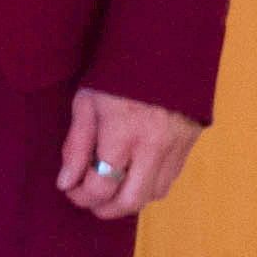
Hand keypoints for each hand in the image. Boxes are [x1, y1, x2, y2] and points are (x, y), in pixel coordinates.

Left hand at [55, 88, 201, 223]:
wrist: (165, 48)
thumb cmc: (117, 74)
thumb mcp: (86, 102)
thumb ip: (76, 145)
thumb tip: (66, 182)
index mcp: (122, 133)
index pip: (101, 185)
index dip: (81, 196)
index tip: (70, 189)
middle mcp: (153, 146)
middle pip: (131, 201)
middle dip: (105, 208)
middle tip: (89, 200)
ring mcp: (176, 147)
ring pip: (153, 194)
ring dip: (128, 200)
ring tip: (109, 189)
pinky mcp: (190, 144)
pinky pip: (170, 179)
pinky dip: (148, 186)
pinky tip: (132, 176)